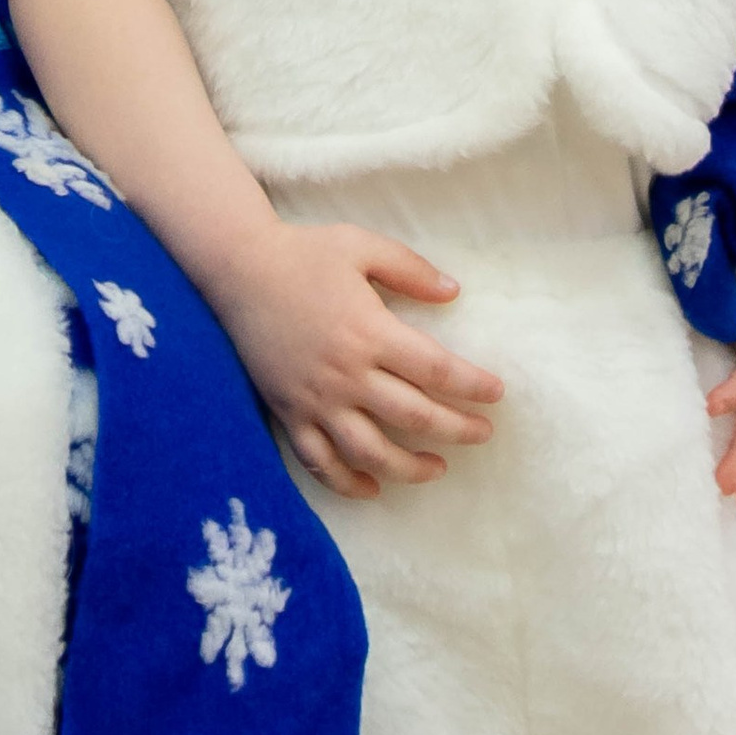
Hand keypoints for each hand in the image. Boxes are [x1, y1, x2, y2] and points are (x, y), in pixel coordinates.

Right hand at [209, 221, 501, 498]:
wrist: (239, 269)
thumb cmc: (305, 253)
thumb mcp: (361, 246)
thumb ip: (409, 270)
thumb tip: (454, 293)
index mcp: (368, 331)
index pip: (434, 369)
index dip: (471, 386)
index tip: (496, 394)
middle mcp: (346, 373)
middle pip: (413, 416)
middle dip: (457, 429)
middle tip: (483, 433)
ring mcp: (315, 400)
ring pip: (371, 452)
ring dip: (411, 468)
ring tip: (439, 467)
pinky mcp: (289, 414)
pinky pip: (320, 463)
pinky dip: (348, 484)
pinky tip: (373, 488)